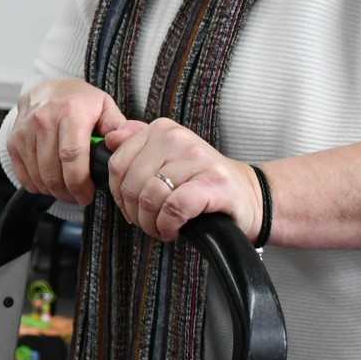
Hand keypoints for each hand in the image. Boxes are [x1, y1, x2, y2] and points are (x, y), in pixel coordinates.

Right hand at [8, 78, 127, 203]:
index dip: (80, 183)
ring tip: (67, 189)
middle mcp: (44, 119)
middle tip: (80, 196)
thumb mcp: (104, 107)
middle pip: (53, 172)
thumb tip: (126, 142)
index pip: (72, 155)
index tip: (87, 195)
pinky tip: (51, 181)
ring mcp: (25, 131)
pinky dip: (38, 186)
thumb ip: (120, 127)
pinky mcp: (13, 142)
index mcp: (70, 111)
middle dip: (68, 193)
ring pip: (38, 177)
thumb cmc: (79, 102)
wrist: (46, 89)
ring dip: (54, 191)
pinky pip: (24, 176)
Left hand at [103, 117, 263, 242]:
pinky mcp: (213, 183)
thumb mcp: (167, 160)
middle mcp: (178, 138)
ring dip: (151, 223)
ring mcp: (197, 159)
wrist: (249, 196)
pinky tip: (175, 229)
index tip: (132, 206)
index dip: (118, 193)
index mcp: (162, 130)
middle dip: (135, 212)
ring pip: (151, 196)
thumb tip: (110, 138)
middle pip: (131, 183)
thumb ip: (136, 146)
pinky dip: (168, 225)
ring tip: (162, 227)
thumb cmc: (203, 183)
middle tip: (149, 223)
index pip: (117, 162)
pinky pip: (174, 208)